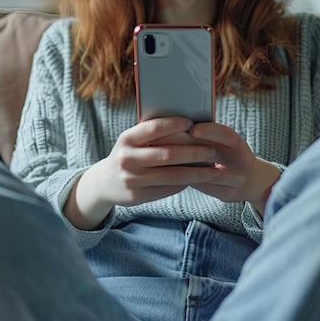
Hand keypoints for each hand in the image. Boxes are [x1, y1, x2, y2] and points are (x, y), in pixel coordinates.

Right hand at [64, 117, 220, 229]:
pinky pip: (168, 189)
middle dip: (194, 152)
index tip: (194, 124)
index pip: (154, 128)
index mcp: (126, 139)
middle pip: (168, 154)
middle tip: (213, 150)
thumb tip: (189, 126)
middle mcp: (127, 159)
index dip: (175, 124)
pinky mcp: (138, 196)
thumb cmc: (127, 155)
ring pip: (172, 175)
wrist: (104, 183)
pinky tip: (199, 179)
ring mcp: (132, 179)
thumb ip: (152, 135)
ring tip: (215, 170)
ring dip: (197, 173)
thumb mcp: (131, 141)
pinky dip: (186, 183)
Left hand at [164, 122, 281, 215]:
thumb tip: (174, 122)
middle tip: (160, 140)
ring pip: (207, 174)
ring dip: (183, 165)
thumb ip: (206, 135)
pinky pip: (204, 187)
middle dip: (185, 145)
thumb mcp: (225, 143)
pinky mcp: (228, 194)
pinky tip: (170, 173)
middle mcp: (241, 161)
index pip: (226, 134)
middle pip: (213, 153)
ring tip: (161, 157)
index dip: (209, 130)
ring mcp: (236, 180)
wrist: (252, 180)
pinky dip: (187, 179)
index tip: (190, 127)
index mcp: (238, 143)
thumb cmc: (230, 156)